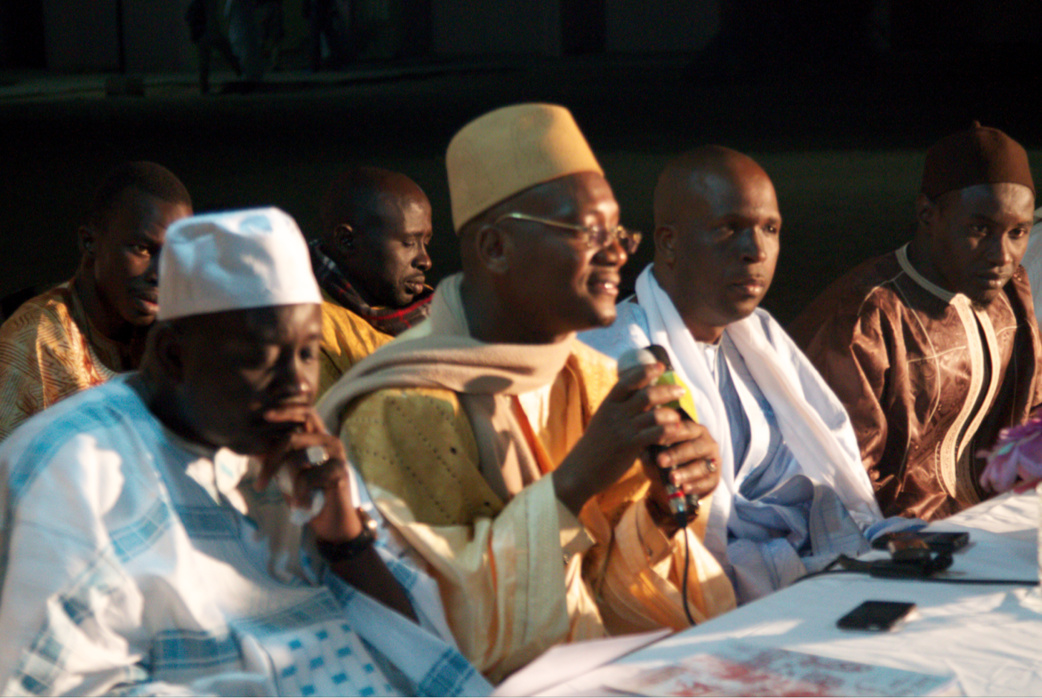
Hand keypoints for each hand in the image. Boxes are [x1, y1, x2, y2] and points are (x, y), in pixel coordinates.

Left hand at [253, 406, 362, 542]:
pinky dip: (299, 494)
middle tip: (260, 484)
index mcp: (318, 437)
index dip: (286, 410)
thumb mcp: (287, 476)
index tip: (265, 414)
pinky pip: (307, 477)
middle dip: (271, 461)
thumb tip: (251, 448)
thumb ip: (275, 459)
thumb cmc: (309, 495)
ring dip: (287, 483)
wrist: (332, 522)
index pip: (305, 412)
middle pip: (292, 438)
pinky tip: (302, 504)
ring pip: (297, 460)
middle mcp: (329, 441)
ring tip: (290, 498)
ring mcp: (337, 455)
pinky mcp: (340, 471)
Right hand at [554, 362, 704, 514]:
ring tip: (678, 416)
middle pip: (646, 394)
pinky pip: (654, 434)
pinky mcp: (629, 446)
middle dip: (666, 390)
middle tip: (680, 390)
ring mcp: (622, 429)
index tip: (660, 366)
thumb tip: (639, 397)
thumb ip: (618, 409)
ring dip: (670, 413)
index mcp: (607, 404)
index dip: (645, 371)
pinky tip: (676, 431)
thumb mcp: (602, 421)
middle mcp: (615, 413)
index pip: (627, 380)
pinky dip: (668, 431)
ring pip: (653, 414)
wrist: (579, 471)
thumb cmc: (593, 447)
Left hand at [641, 420, 719, 522]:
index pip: (685, 428)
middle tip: (660, 461)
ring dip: (686, 472)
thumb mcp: (655, 453)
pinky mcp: (714, 479)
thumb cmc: (665, 459)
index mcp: (693, 430)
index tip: (657, 438)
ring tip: (671, 478)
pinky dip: (695, 486)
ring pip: (702, 466)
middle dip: (677, 454)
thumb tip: (645, 456)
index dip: (672, 433)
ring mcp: (713, 461)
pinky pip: (707, 482)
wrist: (676, 479)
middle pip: (695, 447)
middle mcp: (707, 442)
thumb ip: (651, 452)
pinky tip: (684, 489)